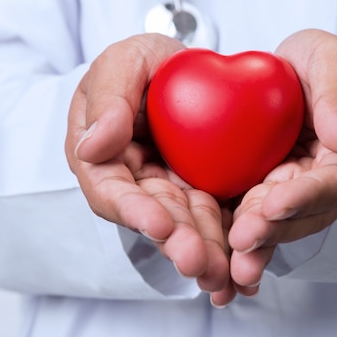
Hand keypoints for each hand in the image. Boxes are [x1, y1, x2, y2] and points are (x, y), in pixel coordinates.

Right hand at [64, 34, 234, 301]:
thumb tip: (92, 148)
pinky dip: (230, 241)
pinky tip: (244, 267)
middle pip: (153, 218)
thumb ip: (108, 96)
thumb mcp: (125, 61)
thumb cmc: (147, 62)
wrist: (187, 68)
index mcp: (104, 157)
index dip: (134, 210)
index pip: (111, 190)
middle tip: (198, 262)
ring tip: (224, 274)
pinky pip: (217, 217)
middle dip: (176, 242)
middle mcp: (136, 183)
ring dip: (204, 251)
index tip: (160, 224)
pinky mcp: (204, 192)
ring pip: (188, 225)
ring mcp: (172, 190)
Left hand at [227, 29, 336, 289]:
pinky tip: (226, 255)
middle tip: (243, 240)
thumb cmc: (322, 60)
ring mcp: (311, 189)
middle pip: (313, 210)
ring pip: (289, 221)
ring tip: (234, 259)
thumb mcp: (332, 59)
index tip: (275, 203)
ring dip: (262, 241)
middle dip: (277, 228)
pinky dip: (247, 234)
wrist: (297, 71)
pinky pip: (266, 216)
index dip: (309, 194)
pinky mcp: (281, 193)